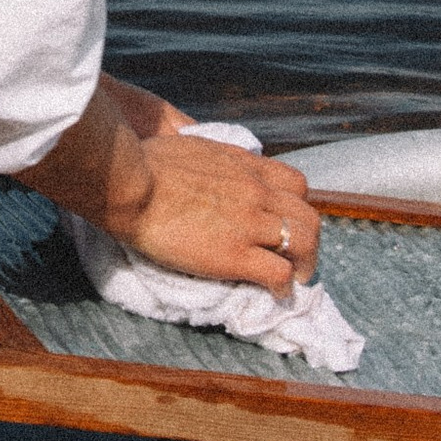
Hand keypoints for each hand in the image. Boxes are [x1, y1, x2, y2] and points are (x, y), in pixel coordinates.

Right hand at [23, 76, 321, 289]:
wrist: (130, 182)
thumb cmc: (145, 162)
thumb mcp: (190, 147)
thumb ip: (210, 160)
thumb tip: (204, 165)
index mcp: (244, 165)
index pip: (295, 184)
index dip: (296, 207)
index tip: (286, 223)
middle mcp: (255, 191)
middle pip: (308, 215)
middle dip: (309, 240)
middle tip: (298, 259)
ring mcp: (249, 222)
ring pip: (304, 242)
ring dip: (305, 264)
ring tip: (295, 280)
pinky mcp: (236, 254)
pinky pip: (279, 273)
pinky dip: (283, 287)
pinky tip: (275, 294)